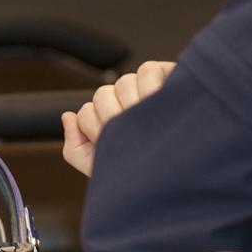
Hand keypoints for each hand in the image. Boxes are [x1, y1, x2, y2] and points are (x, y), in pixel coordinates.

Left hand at [61, 60, 175, 176]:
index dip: (94, 127)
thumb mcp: (103, 170)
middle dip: (112, 116)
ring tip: (147, 123)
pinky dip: (150, 85)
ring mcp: (146, 90)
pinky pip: (147, 70)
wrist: (184, 180)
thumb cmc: (145, 177)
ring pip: (123, 82)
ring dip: (132, 103)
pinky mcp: (169, 77)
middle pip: (102, 94)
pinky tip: (158, 104)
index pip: (86, 112)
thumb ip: (75, 149)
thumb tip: (68, 116)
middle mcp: (127, 105)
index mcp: (111, 123)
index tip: (112, 143)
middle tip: (132, 135)